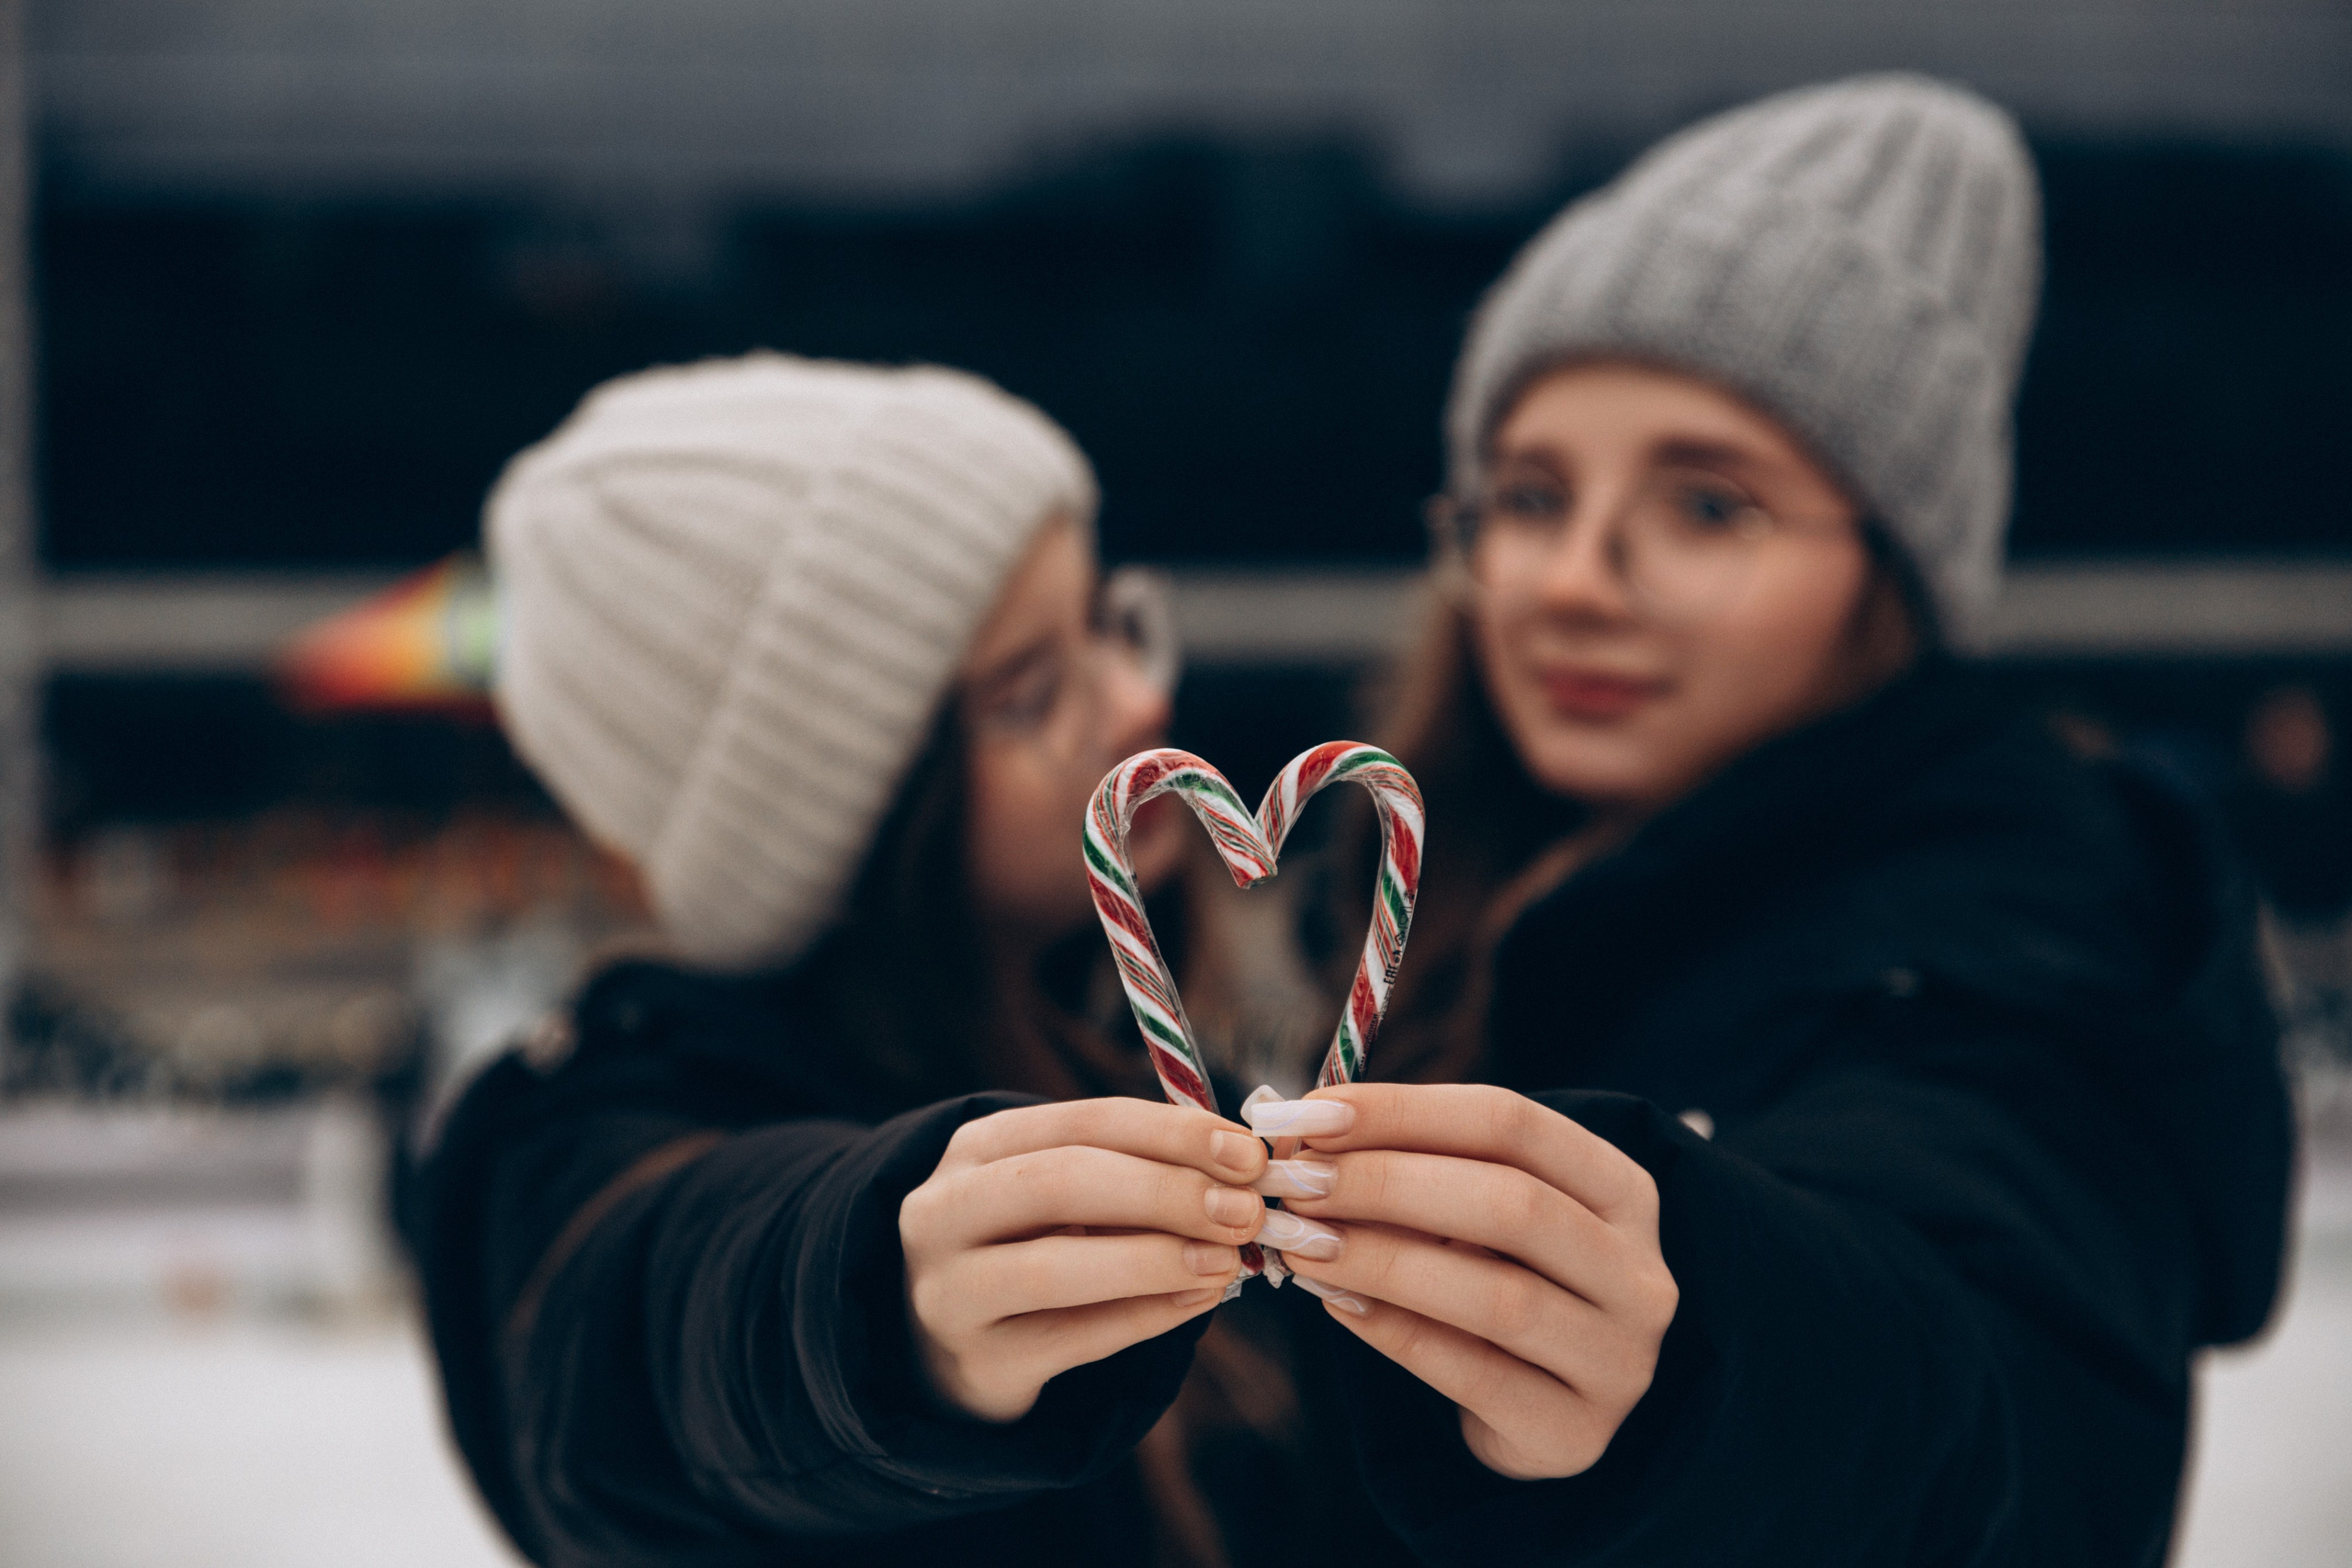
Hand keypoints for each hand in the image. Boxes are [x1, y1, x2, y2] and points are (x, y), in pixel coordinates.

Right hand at [899, 1098, 1267, 1422]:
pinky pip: (1072, 1338)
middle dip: (1166, 1192)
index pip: (1084, 1121)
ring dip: (1155, 1260)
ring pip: (1054, 1268)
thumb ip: (1137, 1171)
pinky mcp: (976, 1361)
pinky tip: (1198, 1300)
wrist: (954, 1340)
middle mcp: (945, 1210)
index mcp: (978, 1148)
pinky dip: (1146, 1316)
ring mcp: (949, 1291)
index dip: (1172, 1133)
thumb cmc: (1032, 1243)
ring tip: (1227, 1261)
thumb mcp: (1066, 1191)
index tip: (1247, 1153)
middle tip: (1243, 1212)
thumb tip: (1241, 1168)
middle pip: (1061, 1183)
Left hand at [1262, 1083, 1675, 1478]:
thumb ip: (1417, 1171)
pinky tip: (1335, 1303)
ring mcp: (1616, 1358)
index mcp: (1623, 1190)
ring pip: (1497, 1295)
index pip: (1512, 1124)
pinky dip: (1394, 1331)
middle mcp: (1637, 1272)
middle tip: (1299, 1182)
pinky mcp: (1574, 1432)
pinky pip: (1473, 1374)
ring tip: (1303, 1244)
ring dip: (1384, 1261)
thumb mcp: (1481, 1215)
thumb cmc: (1503, 1281)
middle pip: (1512, 1203)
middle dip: (1388, 1183)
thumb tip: (1306, 1139)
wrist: (1547, 1411)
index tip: (1313, 1115)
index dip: (1405, 1111)